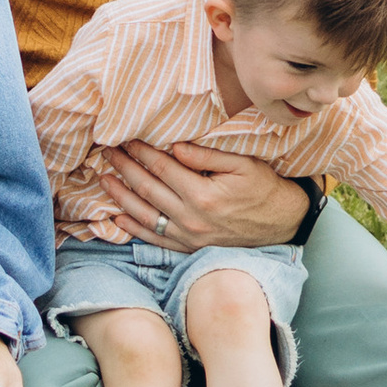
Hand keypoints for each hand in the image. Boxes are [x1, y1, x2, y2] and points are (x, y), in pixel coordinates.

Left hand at [102, 139, 311, 250]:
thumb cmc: (263, 188)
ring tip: (104, 179)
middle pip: (148, 189)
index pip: (162, 168)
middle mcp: (192, 219)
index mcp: (203, 194)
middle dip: (124, 168)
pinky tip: (117, 217)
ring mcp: (189, 237)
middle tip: (106, 151)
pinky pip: (156, 240)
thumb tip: (174, 146)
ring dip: (121, 197)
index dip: (141, 151)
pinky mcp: (190, 248)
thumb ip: (206, 155)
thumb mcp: (242, 163)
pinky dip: (134, 229)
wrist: (282, 224)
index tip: (125, 137)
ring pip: (145, 216)